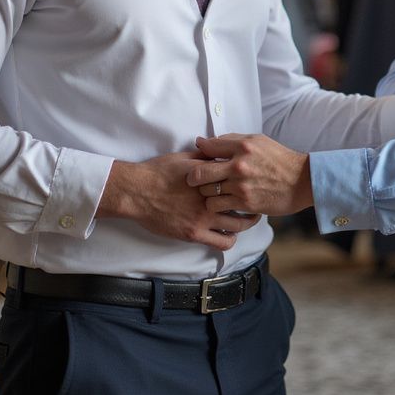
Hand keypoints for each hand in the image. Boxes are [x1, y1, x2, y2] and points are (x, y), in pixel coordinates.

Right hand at [97, 152, 260, 249]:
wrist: (137, 191)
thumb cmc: (158, 172)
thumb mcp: (185, 157)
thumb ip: (206, 157)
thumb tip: (222, 151)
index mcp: (210, 177)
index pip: (240, 180)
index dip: (251, 182)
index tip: (255, 184)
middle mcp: (210, 197)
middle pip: (245, 203)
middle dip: (254, 204)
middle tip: (258, 205)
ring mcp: (203, 217)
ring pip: (238, 225)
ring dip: (245, 224)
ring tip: (246, 221)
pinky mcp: (194, 233)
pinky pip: (222, 242)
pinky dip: (229, 240)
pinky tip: (228, 235)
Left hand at [189, 134, 313, 217]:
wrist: (302, 181)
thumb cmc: (279, 160)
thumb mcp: (259, 141)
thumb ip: (232, 140)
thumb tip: (205, 142)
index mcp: (243, 146)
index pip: (207, 147)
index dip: (199, 154)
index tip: (199, 159)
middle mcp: (239, 165)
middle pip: (199, 172)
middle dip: (193, 177)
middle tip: (195, 180)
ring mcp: (241, 185)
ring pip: (206, 191)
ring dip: (206, 192)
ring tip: (212, 192)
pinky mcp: (245, 203)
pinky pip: (217, 206)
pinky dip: (216, 205)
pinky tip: (223, 202)